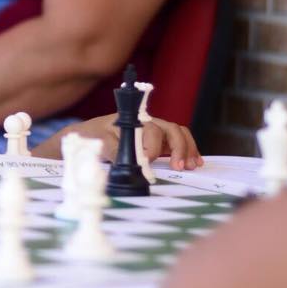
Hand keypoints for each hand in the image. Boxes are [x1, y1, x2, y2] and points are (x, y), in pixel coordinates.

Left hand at [51, 114, 202, 170]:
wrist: (91, 134)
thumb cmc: (95, 135)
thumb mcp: (100, 141)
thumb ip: (115, 149)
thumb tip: (130, 160)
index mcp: (133, 120)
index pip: (152, 131)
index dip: (153, 147)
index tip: (148, 161)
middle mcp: (147, 123)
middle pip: (171, 129)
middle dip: (178, 147)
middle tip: (178, 166)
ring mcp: (155, 131)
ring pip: (178, 134)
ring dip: (188, 149)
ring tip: (191, 166)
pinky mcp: (159, 141)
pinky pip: (178, 141)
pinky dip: (189, 150)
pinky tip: (195, 161)